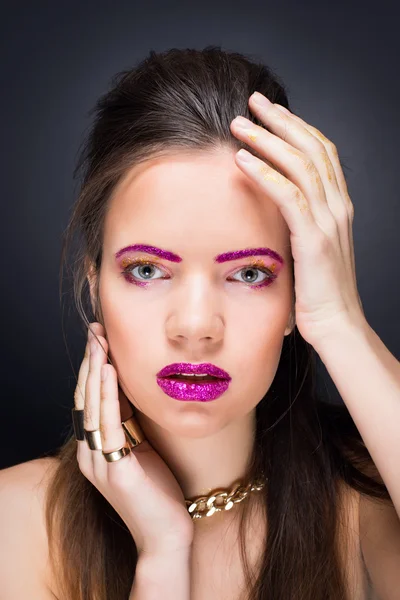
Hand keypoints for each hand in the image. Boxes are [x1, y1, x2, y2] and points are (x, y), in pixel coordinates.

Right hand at [74, 322, 193, 555]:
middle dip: (90, 362)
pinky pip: (109, 425)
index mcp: (94, 449)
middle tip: (96, 330)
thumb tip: (131, 387)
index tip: (99, 339)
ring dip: (96, 371)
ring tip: (99, 342)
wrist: (167, 535)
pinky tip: (110, 371)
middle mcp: (89, 454)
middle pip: (85, 399)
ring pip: (92, 407)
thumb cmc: (158, 491)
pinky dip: (108, 395)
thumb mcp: (140, 449)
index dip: (92, 369)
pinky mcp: (114, 470)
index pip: (89, 400)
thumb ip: (130, 423)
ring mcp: (98, 463)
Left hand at [230, 93, 367, 349]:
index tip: (268, 112)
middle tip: (252, 102)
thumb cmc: (318, 293)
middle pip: (312, 148)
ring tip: (240, 124)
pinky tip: (243, 159)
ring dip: (267, 140)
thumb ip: (297, 223)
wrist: (337, 326)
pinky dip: (265, 173)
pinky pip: (289, 196)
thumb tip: (269, 207)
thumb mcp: (309, 249)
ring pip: (300, 165)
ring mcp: (329, 221)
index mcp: (337, 206)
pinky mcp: (314, 240)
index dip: (295, 126)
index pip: (321, 152)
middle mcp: (338, 206)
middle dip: (281, 121)